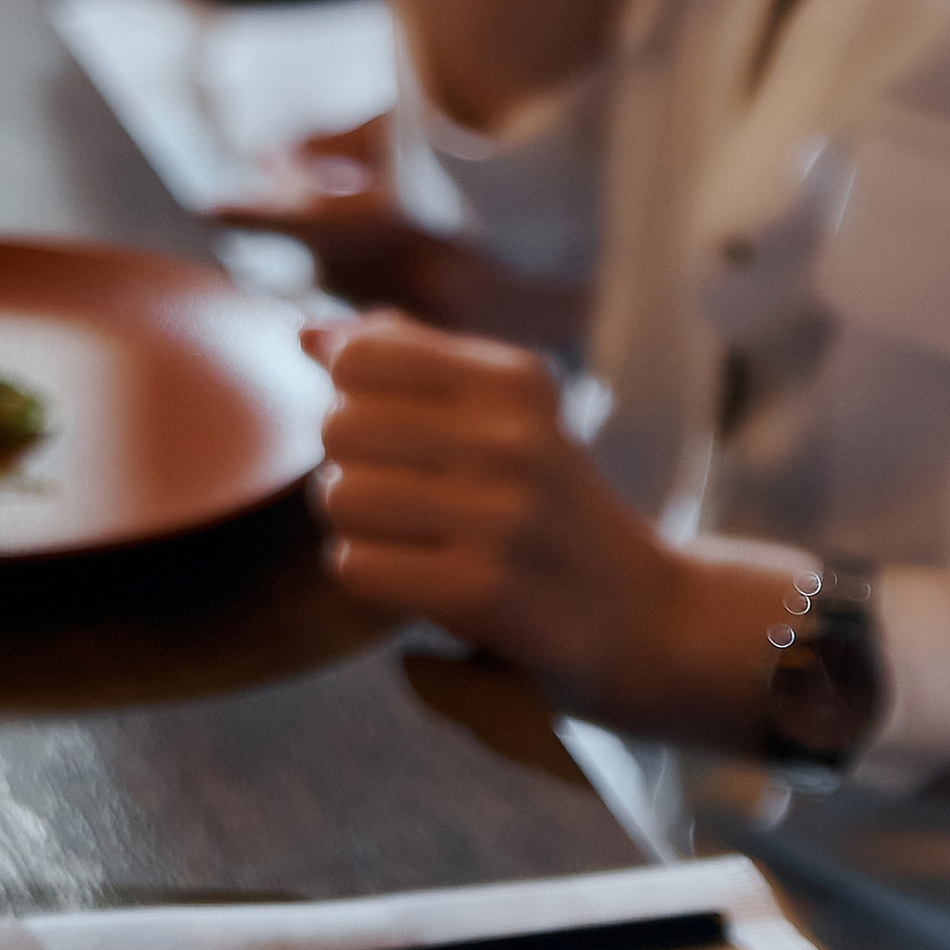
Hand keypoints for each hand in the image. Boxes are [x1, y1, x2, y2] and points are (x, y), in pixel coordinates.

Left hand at [311, 309, 804, 742]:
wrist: (643, 617)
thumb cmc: (546, 505)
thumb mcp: (506, 413)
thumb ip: (408, 359)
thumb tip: (306, 332)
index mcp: (515, 379)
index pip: (361, 355)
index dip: (351, 394)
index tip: (392, 429)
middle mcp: (514, 437)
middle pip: (338, 426)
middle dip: (350, 465)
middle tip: (404, 494)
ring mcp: (503, 516)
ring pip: (339, 497)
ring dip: (356, 526)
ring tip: (409, 537)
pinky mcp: (485, 592)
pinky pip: (354, 565)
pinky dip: (369, 575)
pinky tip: (415, 578)